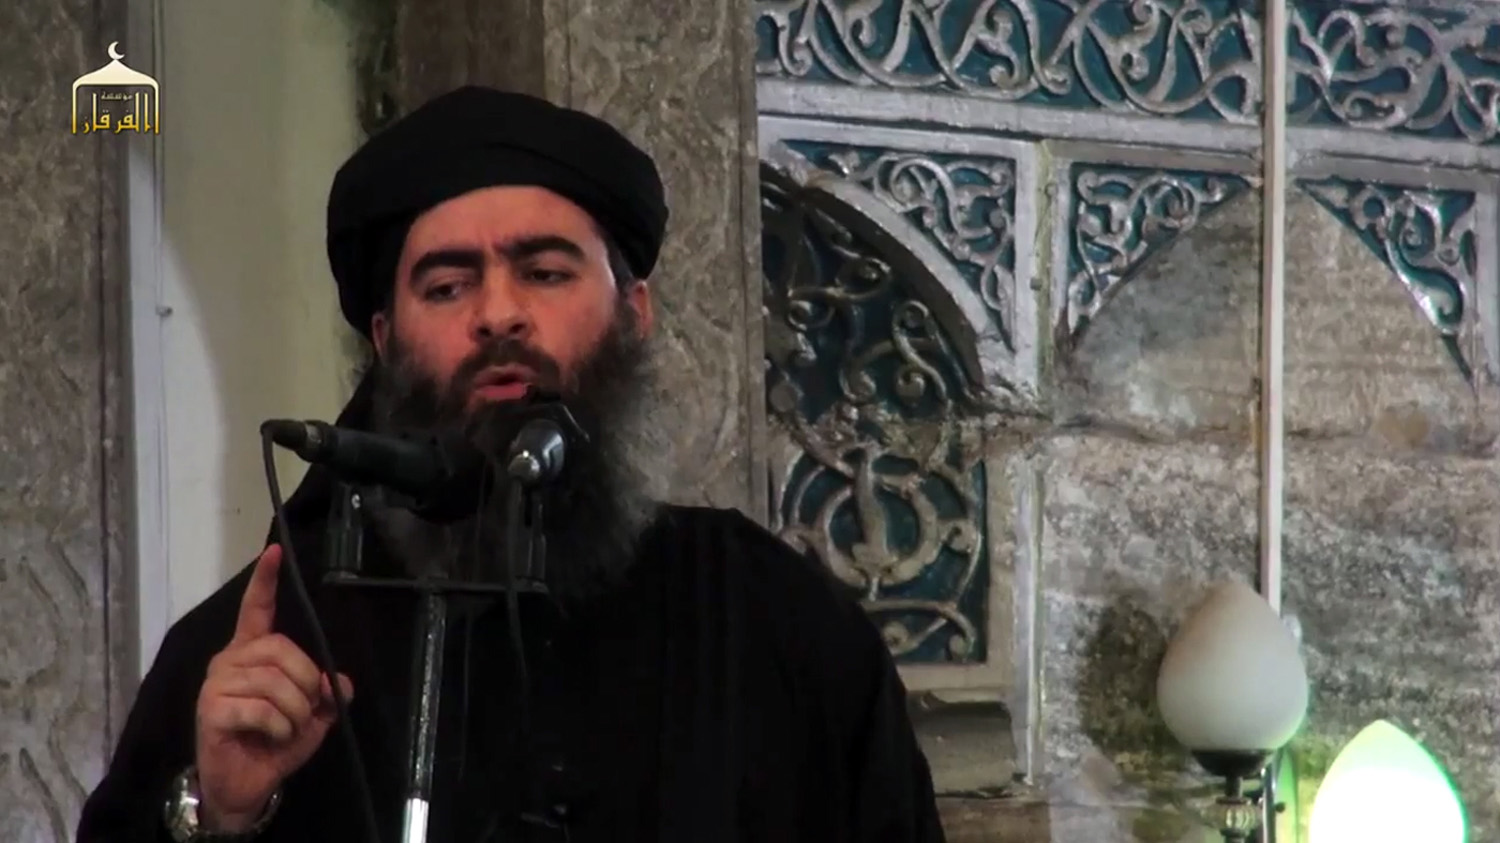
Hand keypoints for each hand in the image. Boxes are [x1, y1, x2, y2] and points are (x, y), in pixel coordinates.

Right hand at [193, 544, 353, 831]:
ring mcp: (216, 683)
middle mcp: (230, 659)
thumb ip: (329, 694)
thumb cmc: (275, 744)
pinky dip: (278, 727)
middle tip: (305, 710)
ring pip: (275, 682)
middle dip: (307, 683)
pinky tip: (270, 737)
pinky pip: (261, 709)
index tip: (275, 552)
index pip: (257, 610)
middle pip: (282, 650)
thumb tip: (340, 682)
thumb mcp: (314, 717)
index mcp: (253, 653)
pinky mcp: (211, 709)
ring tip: (286, 729)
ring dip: (294, 712)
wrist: (245, 783)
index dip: (266, 582)